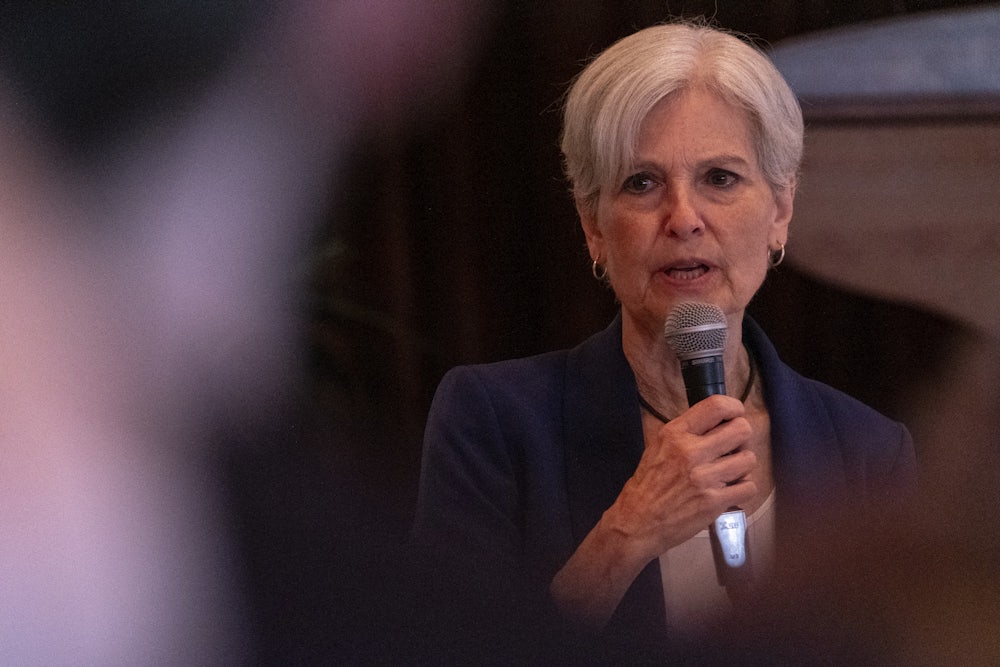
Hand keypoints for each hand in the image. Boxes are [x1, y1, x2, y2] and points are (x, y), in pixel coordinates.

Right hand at [550, 394, 756, 626]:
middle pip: (741, 430)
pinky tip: (729, 490)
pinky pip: (749, 486)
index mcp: (675, 434)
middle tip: (732, 447)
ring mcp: (705, 478)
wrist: (637, 523)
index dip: (734, 407)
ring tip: (729, 471)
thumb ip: (686, 433)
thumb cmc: (647, 485)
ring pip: (748, 459)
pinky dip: (742, 489)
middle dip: (741, 438)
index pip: (716, 406)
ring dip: (742, 465)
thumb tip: (717, 422)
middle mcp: (691, 452)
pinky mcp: (715, 502)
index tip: (735, 414)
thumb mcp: (657, 447)